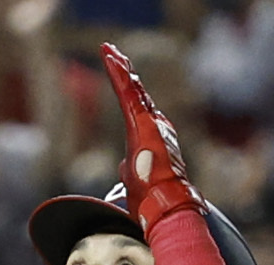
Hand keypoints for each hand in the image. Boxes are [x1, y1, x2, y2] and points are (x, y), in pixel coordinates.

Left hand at [97, 42, 200, 233]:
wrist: (165, 205)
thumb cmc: (153, 200)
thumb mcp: (137, 183)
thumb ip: (131, 172)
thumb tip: (124, 169)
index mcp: (153, 139)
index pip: (139, 111)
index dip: (130, 94)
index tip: (123, 78)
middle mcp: (156, 126)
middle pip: (137, 95)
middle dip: (125, 74)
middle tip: (114, 54)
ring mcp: (150, 123)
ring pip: (132, 90)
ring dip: (120, 69)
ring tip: (108, 51)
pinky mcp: (143, 122)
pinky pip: (128, 93)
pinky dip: (118, 75)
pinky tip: (111, 59)